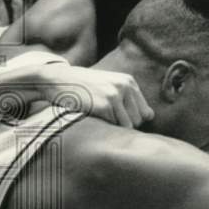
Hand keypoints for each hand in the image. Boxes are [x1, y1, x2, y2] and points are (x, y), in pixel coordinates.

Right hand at [38, 64, 152, 128]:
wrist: (57, 79)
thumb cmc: (83, 87)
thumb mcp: (109, 85)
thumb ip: (129, 99)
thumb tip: (150, 116)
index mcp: (129, 81)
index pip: (145, 112)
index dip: (133, 121)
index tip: (118, 121)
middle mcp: (125, 86)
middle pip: (138, 120)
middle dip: (125, 126)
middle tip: (107, 123)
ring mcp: (115, 95)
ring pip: (128, 125)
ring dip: (115, 128)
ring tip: (101, 121)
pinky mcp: (104, 105)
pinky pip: (114, 126)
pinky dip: (105, 127)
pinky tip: (94, 120)